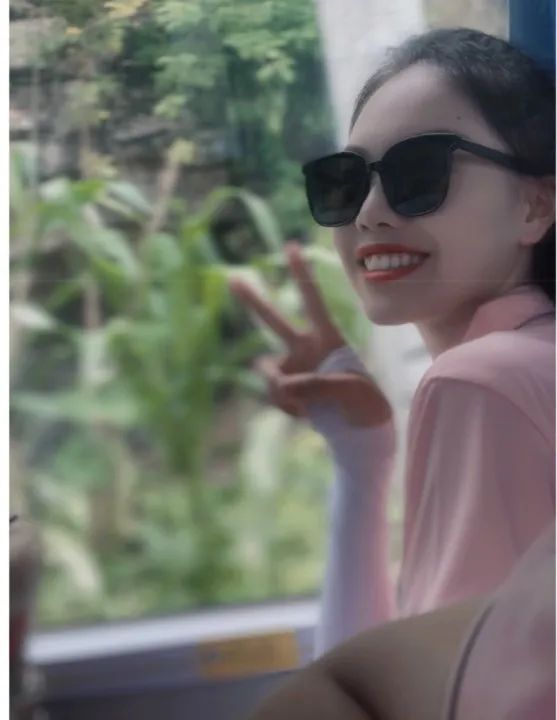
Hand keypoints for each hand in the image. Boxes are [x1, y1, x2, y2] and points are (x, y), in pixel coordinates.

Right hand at [229, 243, 391, 426]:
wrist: (360, 432)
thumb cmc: (366, 404)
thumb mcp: (352, 391)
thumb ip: (317, 385)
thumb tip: (283, 386)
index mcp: (328, 338)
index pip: (314, 301)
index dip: (301, 274)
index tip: (292, 246)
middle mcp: (305, 348)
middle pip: (274, 320)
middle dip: (253, 300)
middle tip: (232, 278)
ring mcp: (293, 368)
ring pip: (269, 372)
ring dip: (281, 390)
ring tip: (306, 407)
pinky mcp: (285, 390)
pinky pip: (274, 394)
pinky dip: (286, 406)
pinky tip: (306, 415)